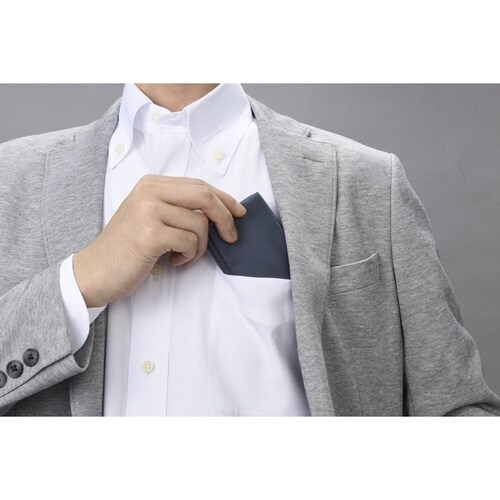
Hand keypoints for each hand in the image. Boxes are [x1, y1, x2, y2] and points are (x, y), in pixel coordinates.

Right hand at [73, 175, 245, 307]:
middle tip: (231, 237)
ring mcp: (149, 211)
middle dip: (225, 217)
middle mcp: (149, 191)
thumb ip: (177, 208)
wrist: (94, 272)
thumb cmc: (126, 249)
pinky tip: (173, 262)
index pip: (199, 185)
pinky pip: (190, 241)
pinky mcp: (150, 233)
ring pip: (200, 223)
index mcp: (151, 184)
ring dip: (199, 247)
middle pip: (205, 195)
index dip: (224, 199)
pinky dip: (189, 256)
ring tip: (182, 256)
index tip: (238, 213)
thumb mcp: (150, 217)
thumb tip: (218, 212)